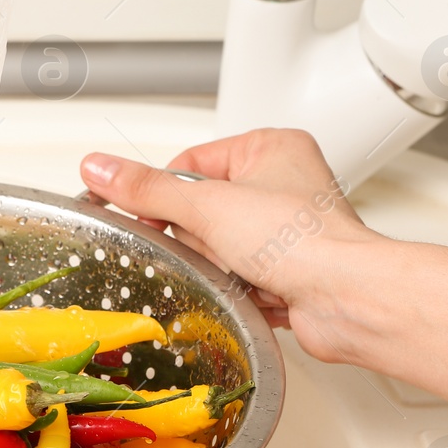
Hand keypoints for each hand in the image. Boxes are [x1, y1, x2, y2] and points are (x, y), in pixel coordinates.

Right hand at [81, 128, 381, 361]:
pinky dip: (240, 287)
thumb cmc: (305, 241)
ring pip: (218, 247)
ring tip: (246, 269)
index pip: (189, 163)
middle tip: (222, 245)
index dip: (166, 195)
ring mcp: (286, 228)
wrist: (347, 299)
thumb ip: (147, 189)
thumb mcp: (207, 206)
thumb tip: (101, 168)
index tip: (150, 215)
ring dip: (222, 265)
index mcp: (270, 147)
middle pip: (200, 210)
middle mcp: (283, 182)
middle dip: (203, 238)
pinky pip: (238, 276)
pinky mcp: (289, 268)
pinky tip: (258, 288)